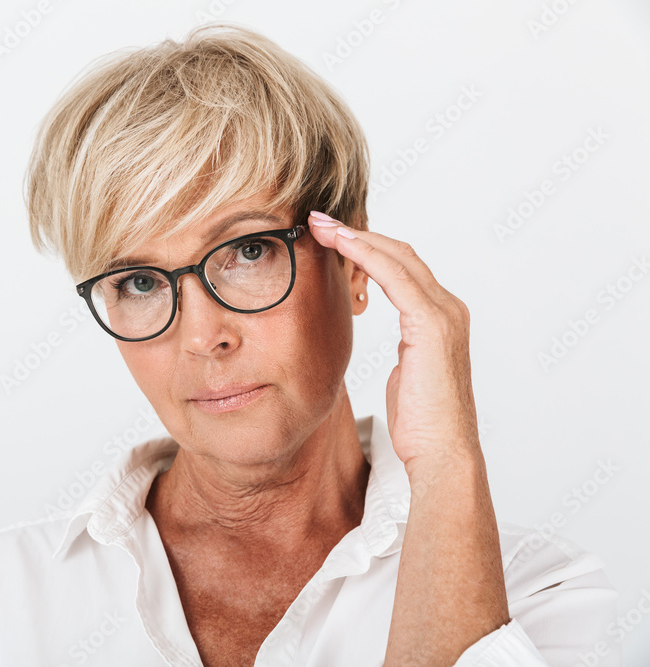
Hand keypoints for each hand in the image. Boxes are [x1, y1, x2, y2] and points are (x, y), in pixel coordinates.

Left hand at [308, 212, 480, 471]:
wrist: (443, 454)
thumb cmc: (423, 424)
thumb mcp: (408, 377)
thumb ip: (406, 354)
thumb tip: (396, 354)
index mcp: (442, 319)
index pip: (403, 269)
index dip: (367, 248)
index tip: (332, 237)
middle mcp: (449, 308)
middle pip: (400, 254)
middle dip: (357, 233)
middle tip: (319, 220)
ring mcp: (444, 313)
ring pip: (396, 257)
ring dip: (356, 236)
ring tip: (321, 225)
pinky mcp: (432, 324)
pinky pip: (395, 276)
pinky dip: (366, 254)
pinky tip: (340, 244)